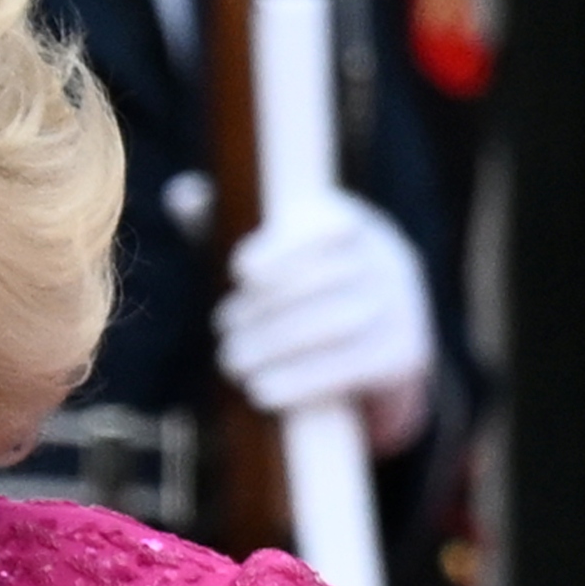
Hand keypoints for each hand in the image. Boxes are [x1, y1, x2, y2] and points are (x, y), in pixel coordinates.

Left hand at [214, 191, 434, 454]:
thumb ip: (223, 221)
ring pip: (336, 324)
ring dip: (274, 346)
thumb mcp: (270, 250)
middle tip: (223, 327)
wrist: (380, 340)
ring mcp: (401, 305)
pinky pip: (352, 367)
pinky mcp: (404, 354)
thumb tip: (181, 194)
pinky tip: (262, 391)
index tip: (242, 271)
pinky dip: (302, 381)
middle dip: (264, 308)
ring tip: (233, 361)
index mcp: (349, 221)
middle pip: (322, 280)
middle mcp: (384, 257)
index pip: (323, 223)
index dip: (284, 247)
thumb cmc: (301, 284)